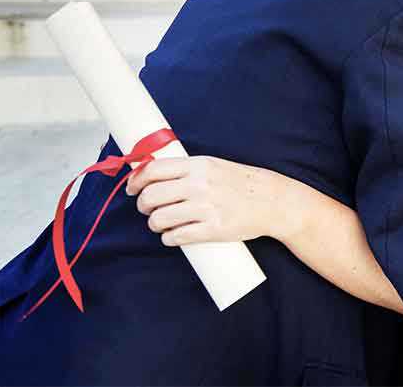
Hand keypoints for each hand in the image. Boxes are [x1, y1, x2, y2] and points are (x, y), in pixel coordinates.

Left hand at [125, 156, 296, 246]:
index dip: (136, 180)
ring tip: (161, 223)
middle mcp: (199, 184)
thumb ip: (187, 169)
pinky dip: (168, 237)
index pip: (154, 169)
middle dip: (143, 205)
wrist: (270, 200)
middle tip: (147, 208)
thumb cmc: (240, 182)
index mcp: (199, 165)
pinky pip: (175, 236)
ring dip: (154, 223)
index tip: (132, 188)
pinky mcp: (211, 229)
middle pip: (151, 196)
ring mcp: (205, 207)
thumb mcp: (213, 165)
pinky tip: (173, 235)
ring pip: (159, 219)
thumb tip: (153, 174)